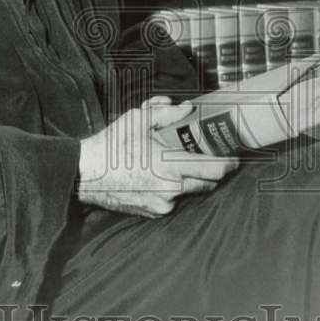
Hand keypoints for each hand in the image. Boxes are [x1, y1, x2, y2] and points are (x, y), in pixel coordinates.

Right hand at [77, 96, 238, 217]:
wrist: (85, 174)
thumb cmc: (111, 146)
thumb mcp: (138, 119)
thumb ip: (166, 112)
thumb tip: (188, 108)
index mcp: (170, 167)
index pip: (214, 171)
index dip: (228, 165)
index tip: (234, 158)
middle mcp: (171, 190)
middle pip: (207, 185)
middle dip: (212, 173)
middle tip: (210, 158)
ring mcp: (162, 205)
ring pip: (189, 193)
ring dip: (190, 180)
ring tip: (176, 164)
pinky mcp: (152, 213)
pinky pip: (172, 201)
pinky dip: (173, 190)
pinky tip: (159, 176)